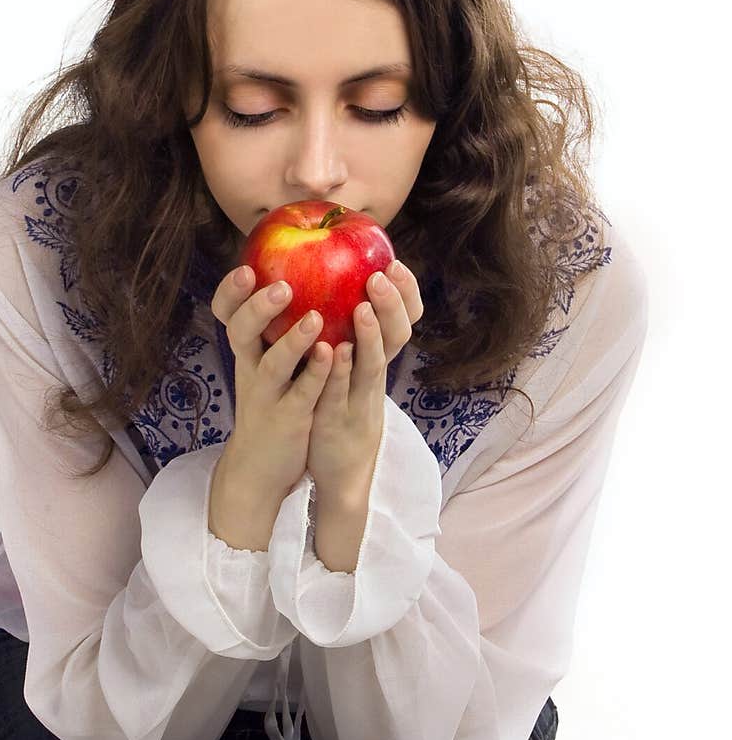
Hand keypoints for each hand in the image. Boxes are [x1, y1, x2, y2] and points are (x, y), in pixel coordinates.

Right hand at [210, 266, 333, 497]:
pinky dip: (316, 374)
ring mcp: (268, 395)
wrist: (260, 468)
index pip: (227, 315)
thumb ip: (276, 329)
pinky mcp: (289, 419)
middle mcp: (251, 368)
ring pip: (273, 365)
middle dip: (257, 308)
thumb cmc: (271, 402)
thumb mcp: (264, 364)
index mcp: (247, 350)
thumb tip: (298, 277)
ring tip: (315, 318)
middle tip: (281, 286)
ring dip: (293, 341)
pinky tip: (333, 354)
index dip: (230, 292)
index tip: (244, 267)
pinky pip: (302, 394)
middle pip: (241, 333)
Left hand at [306, 260, 424, 498]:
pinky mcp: (336, 422)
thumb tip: (345, 290)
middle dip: (392, 306)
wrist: (339, 476)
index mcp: (377, 364)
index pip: (404, 323)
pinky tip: (334, 350)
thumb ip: (352, 339)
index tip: (396, 264)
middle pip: (395, 339)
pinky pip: (339, 395)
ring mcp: (359, 402)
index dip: (406, 295)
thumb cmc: (342, 413)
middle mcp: (374, 379)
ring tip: (364, 307)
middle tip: (381, 275)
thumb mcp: (354, 374)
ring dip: (370, 337)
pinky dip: (339, 373)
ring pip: (372, 366)